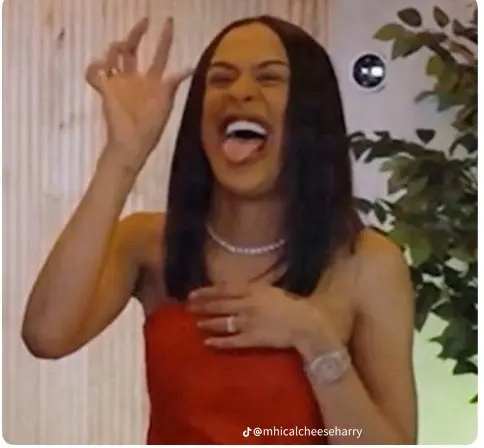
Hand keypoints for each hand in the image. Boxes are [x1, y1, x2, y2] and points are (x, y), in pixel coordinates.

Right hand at [85, 17, 192, 172]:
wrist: (131, 144)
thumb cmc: (151, 128)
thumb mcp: (165, 105)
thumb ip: (172, 85)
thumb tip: (190, 68)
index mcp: (152, 82)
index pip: (159, 55)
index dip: (164, 39)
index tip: (168, 22)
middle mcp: (135, 78)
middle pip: (133, 49)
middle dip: (137, 33)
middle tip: (144, 21)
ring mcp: (119, 83)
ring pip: (113, 55)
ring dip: (116, 48)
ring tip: (121, 49)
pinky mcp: (105, 90)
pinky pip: (94, 73)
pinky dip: (94, 69)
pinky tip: (102, 71)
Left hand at [187, 283, 342, 356]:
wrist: (304, 323)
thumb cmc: (288, 304)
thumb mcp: (269, 290)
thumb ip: (250, 289)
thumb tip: (232, 289)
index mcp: (252, 290)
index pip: (223, 289)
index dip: (206, 292)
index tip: (192, 293)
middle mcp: (247, 305)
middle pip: (219, 305)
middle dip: (202, 306)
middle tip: (188, 308)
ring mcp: (248, 323)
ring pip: (222, 323)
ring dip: (208, 323)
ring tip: (197, 324)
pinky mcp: (252, 339)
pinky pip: (231, 341)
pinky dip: (218, 342)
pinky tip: (208, 343)